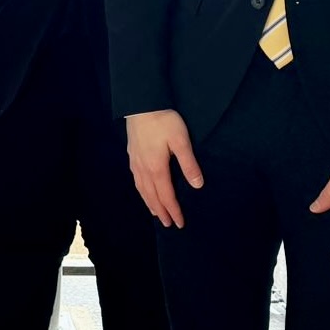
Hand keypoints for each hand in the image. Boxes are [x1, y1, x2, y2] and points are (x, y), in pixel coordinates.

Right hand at [125, 109, 203, 227]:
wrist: (141, 104)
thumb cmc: (164, 121)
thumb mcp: (181, 141)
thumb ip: (189, 164)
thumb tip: (197, 185)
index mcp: (157, 168)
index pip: (166, 195)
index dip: (174, 210)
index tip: (180, 223)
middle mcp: (144, 169)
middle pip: (152, 196)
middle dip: (162, 211)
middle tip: (169, 224)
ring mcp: (136, 162)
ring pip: (142, 189)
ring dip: (150, 203)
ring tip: (156, 213)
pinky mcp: (132, 155)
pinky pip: (136, 180)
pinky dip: (141, 191)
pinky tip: (143, 190)